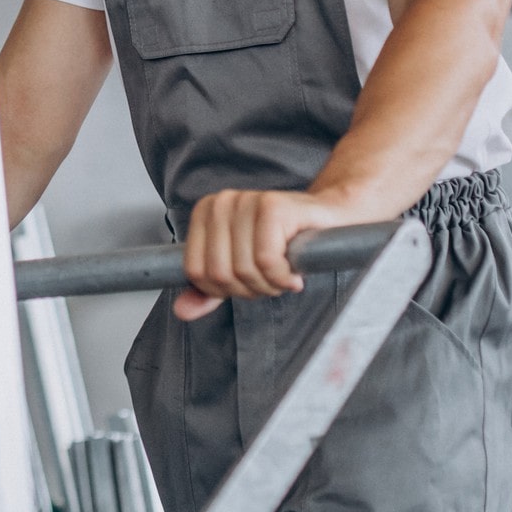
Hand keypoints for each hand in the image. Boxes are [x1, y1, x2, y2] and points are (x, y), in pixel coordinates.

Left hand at [174, 188, 363, 320]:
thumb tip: (181, 311)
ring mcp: (245, 200)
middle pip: (219, 274)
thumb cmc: (284, 244)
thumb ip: (210, 290)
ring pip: (243, 269)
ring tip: (283, 273)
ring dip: (269, 285)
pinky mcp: (272, 206)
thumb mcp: (241, 269)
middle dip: (249, 289)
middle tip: (271, 280)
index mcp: (205, 213)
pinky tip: (293, 272)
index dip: (223, 291)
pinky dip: (282, 276)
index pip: (196, 272)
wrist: (330, 221)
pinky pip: (265, 260)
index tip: (248, 282)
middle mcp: (221, 202)